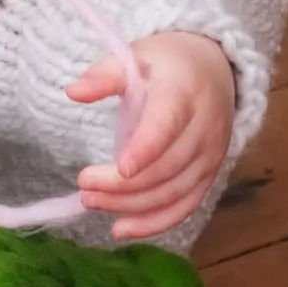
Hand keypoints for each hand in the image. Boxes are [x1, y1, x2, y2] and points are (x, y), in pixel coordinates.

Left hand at [68, 30, 235, 239]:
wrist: (214, 69)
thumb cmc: (165, 64)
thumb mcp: (134, 57)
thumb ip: (104, 75)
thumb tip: (73, 92)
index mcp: (183, 94)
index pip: (166, 126)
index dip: (145, 149)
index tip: (120, 168)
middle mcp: (204, 129)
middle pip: (166, 168)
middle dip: (123, 184)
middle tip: (84, 186)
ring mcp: (211, 156)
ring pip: (174, 193)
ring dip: (132, 206)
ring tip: (92, 202)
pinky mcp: (209, 175)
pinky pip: (186, 206)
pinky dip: (156, 223)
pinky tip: (123, 229)